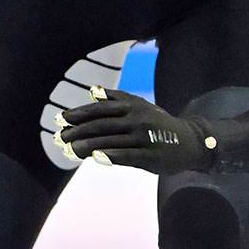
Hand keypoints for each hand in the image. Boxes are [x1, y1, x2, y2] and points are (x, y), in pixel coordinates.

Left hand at [56, 87, 216, 174]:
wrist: (190, 141)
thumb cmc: (159, 124)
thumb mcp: (141, 105)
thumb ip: (117, 98)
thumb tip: (92, 90)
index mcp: (133, 106)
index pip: (102, 108)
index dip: (80, 113)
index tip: (61, 119)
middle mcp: (138, 119)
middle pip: (103, 125)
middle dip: (78, 130)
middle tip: (59, 137)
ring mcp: (145, 137)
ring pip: (112, 140)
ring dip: (88, 145)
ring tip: (70, 149)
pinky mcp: (151, 156)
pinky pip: (129, 156)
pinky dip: (112, 155)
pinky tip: (97, 158)